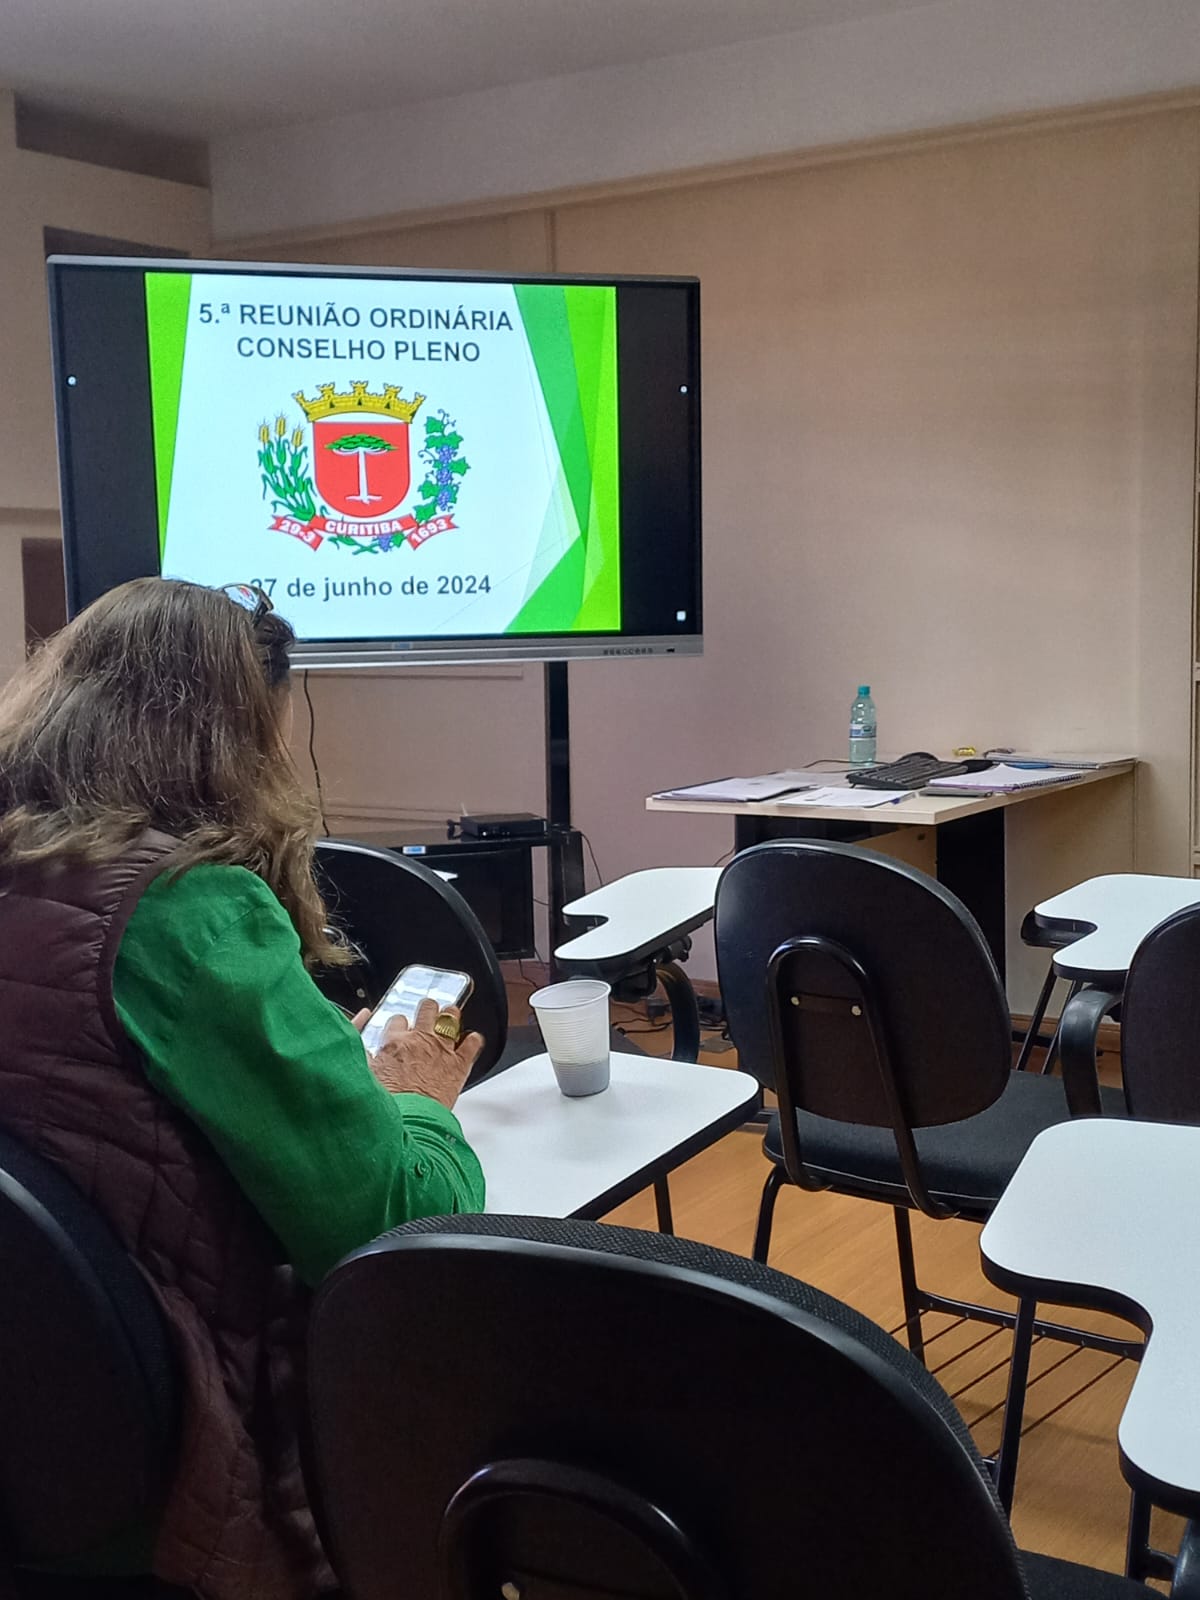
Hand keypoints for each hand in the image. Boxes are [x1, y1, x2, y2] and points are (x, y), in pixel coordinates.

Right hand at [366, 998, 482, 1109]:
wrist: (410, 1122)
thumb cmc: (388, 1106)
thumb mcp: (366, 1078)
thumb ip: (366, 1061)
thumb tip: (361, 1052)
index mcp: (394, 1043)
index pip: (398, 1020)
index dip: (401, 1023)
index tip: (402, 1028)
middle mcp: (419, 1041)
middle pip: (426, 1010)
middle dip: (428, 1008)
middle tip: (429, 1011)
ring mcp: (441, 1049)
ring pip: (450, 1018)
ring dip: (451, 1015)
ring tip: (451, 1014)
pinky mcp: (459, 1064)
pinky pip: (471, 1044)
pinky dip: (473, 1040)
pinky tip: (472, 1040)